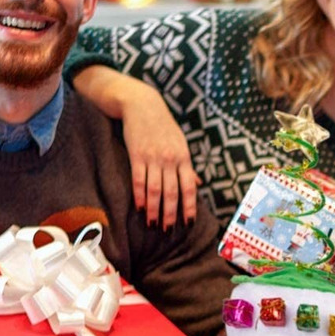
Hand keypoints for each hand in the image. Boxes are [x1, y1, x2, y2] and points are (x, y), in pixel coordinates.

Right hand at [120, 81, 199, 228]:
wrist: (142, 105)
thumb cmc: (163, 126)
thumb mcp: (180, 143)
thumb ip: (187, 166)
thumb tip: (198, 183)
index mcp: (184, 157)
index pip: (189, 187)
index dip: (189, 206)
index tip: (189, 223)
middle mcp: (170, 159)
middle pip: (172, 192)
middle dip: (170, 214)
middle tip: (168, 230)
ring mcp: (153, 157)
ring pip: (155, 190)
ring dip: (154, 209)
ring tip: (152, 224)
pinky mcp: (136, 155)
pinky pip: (138, 179)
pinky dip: (139, 195)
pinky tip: (139, 207)